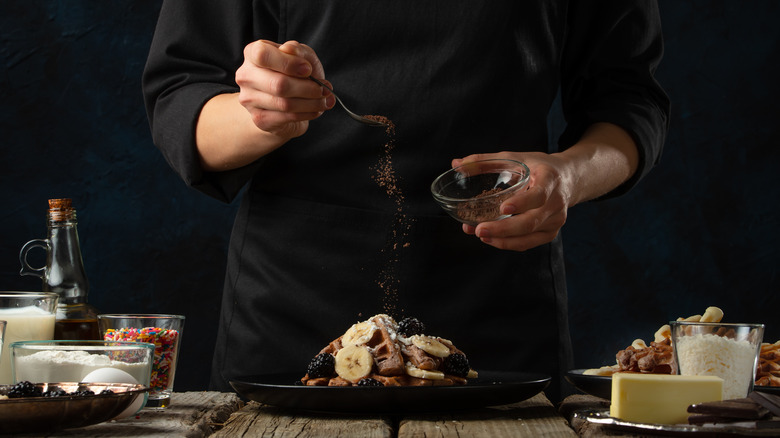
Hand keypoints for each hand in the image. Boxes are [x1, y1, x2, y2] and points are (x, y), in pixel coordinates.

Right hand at [236, 40, 335, 137]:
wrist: (282, 102)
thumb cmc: (292, 74)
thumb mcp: (301, 56)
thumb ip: (298, 50)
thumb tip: (290, 50)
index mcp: (252, 53)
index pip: (263, 55)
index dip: (288, 63)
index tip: (308, 69)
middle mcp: (246, 75)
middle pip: (278, 84)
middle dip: (308, 88)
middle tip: (325, 89)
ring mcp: (249, 99)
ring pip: (285, 103)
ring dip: (312, 103)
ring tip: (325, 100)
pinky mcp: (259, 118)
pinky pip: (287, 117)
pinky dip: (307, 114)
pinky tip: (316, 110)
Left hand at [453, 152, 572, 251]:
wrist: (568, 179)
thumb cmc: (538, 167)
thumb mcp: (516, 158)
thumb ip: (485, 161)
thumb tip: (455, 163)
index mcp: (550, 179)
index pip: (539, 195)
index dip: (522, 203)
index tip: (504, 207)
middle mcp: (556, 203)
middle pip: (531, 222)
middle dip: (503, 229)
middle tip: (479, 229)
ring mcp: (555, 221)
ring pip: (528, 237)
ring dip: (502, 240)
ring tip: (479, 234)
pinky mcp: (550, 233)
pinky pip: (528, 243)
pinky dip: (508, 243)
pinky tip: (490, 238)